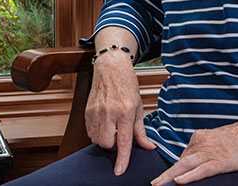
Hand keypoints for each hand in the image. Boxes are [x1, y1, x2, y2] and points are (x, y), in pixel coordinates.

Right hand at [85, 50, 156, 175]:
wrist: (111, 66)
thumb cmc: (126, 83)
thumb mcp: (139, 106)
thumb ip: (142, 130)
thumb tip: (149, 147)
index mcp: (126, 110)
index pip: (123, 141)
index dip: (122, 159)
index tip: (120, 171)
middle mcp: (109, 111)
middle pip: (107, 144)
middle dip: (113, 146)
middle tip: (120, 136)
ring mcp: (96, 111)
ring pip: (97, 139)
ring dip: (105, 139)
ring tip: (112, 128)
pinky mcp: (87, 110)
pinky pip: (90, 131)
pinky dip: (97, 132)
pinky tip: (104, 123)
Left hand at [150, 118, 237, 184]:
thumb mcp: (215, 141)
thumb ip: (203, 149)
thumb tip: (191, 161)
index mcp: (199, 138)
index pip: (183, 156)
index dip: (174, 169)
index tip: (164, 178)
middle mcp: (201, 144)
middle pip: (180, 161)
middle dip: (165, 173)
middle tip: (153, 182)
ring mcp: (210, 153)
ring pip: (186, 165)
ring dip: (170, 176)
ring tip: (159, 184)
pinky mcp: (220, 162)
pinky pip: (202, 170)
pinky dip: (189, 176)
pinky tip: (179, 181)